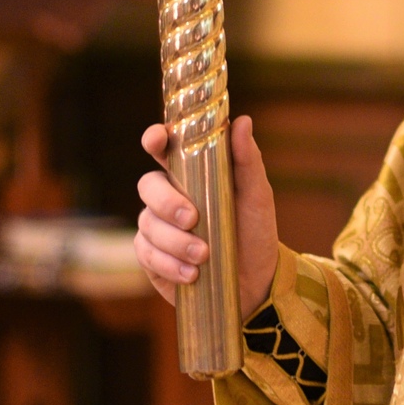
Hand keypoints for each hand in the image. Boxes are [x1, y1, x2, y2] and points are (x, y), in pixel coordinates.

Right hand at [135, 116, 279, 317]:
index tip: (156, 139)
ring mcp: (157, 227)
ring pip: (147, 224)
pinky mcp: (152, 258)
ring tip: (204, 256)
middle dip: (167, 203)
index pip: (163, 148)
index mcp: (190, 174)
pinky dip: (169, 264)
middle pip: (148, 186)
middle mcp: (168, 197)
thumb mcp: (257, 196)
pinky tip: (192, 274)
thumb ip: (247, 160)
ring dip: (175, 241)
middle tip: (192, 219)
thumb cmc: (255, 232)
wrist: (256, 283)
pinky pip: (146, 254)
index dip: (154, 139)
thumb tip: (242, 121)